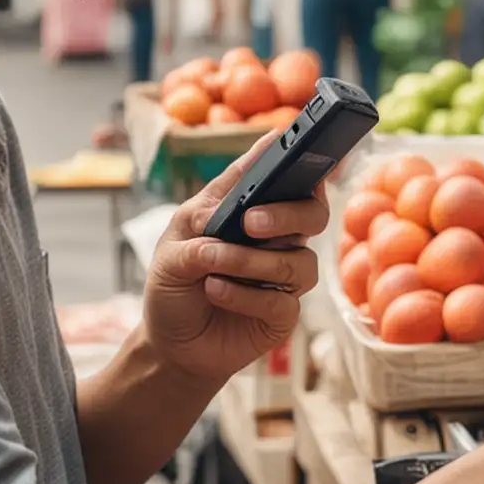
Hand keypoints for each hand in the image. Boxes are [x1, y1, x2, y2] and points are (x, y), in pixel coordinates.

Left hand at [144, 133, 328, 383]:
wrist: (171, 345)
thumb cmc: (174, 288)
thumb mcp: (170, 251)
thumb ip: (198, 228)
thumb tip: (223, 219)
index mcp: (247, 209)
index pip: (275, 172)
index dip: (288, 151)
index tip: (288, 137)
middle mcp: (274, 237)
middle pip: (312, 212)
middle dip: (288, 213)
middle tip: (252, 222)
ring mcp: (282, 276)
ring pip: (299, 260)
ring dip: (251, 263)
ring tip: (213, 269)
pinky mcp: (283, 313)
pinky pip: (282, 300)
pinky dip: (245, 295)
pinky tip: (216, 292)